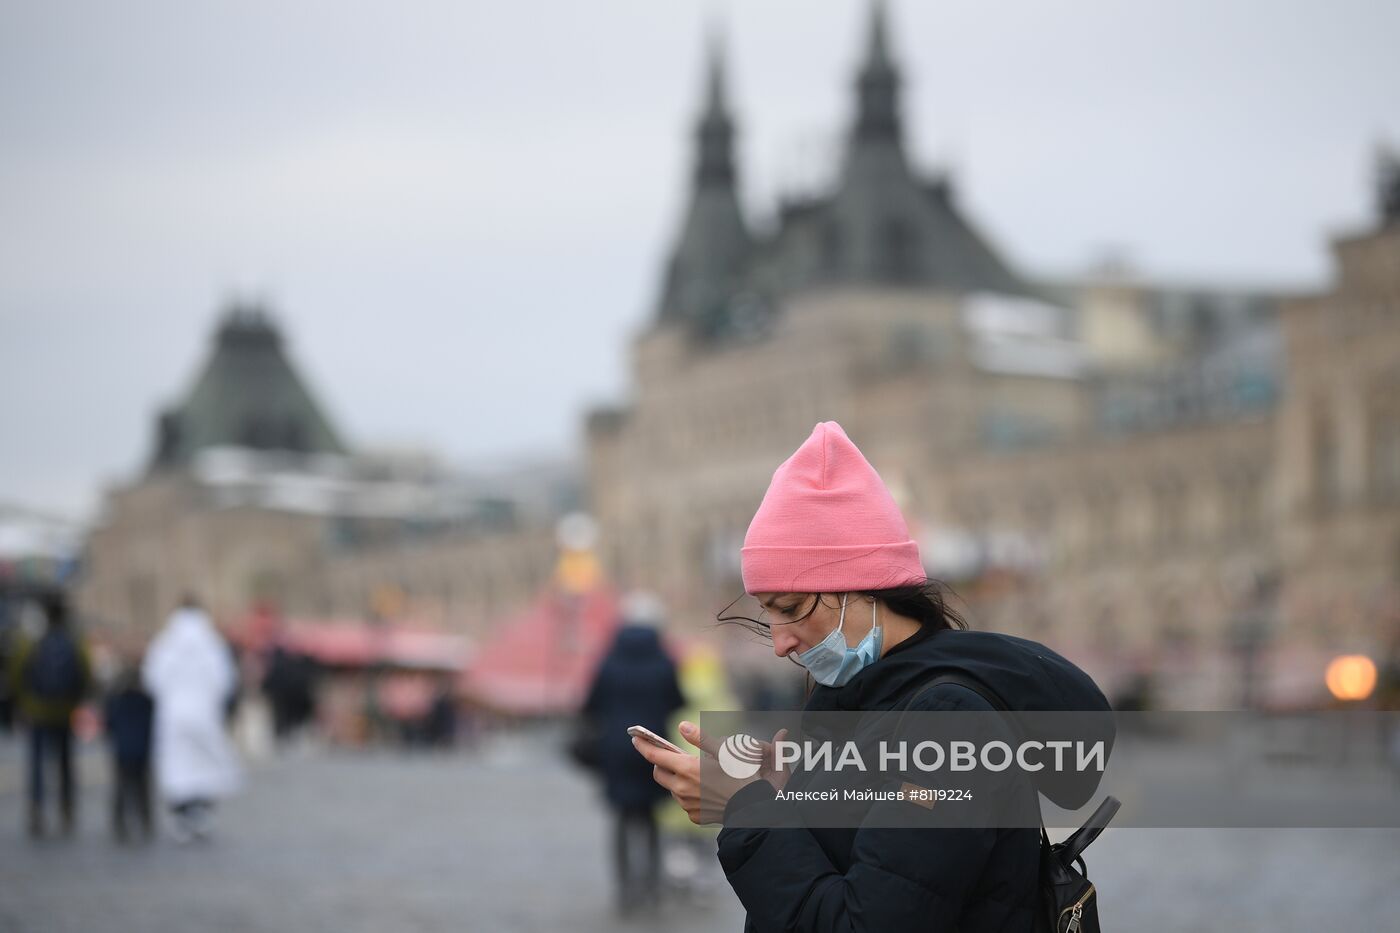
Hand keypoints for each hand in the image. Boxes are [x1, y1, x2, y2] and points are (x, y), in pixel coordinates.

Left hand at [632, 722, 789, 824]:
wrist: (754, 809)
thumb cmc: (742, 776)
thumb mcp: (725, 751)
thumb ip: (701, 738)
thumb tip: (682, 726)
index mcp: (688, 769)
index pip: (655, 756)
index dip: (643, 745)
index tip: (635, 737)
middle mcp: (682, 789)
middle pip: (659, 774)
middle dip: (660, 764)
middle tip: (671, 757)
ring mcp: (687, 805)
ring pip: (673, 789)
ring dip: (678, 780)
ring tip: (696, 774)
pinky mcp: (695, 816)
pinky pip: (686, 802)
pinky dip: (691, 794)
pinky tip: (707, 791)